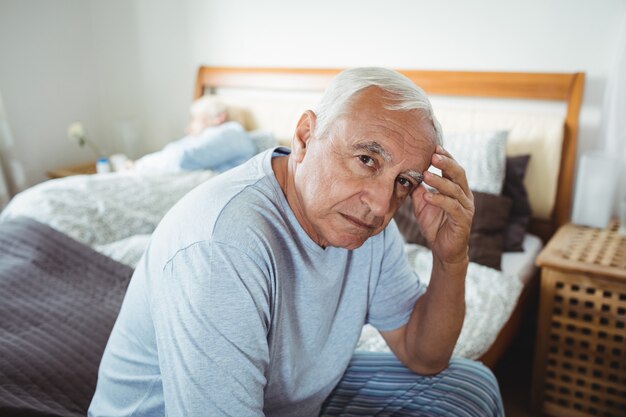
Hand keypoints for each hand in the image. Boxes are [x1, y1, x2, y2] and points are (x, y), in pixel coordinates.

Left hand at [410, 145, 473, 264]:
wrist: (444, 250)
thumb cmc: (435, 225)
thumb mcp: (423, 204)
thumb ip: (418, 189)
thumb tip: (407, 173)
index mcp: (457, 189)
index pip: (453, 168)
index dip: (445, 157)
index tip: (433, 146)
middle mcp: (464, 196)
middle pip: (459, 174)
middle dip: (446, 163)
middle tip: (433, 155)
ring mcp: (466, 208)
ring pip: (455, 190)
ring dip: (440, 181)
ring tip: (425, 174)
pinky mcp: (463, 221)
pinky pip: (453, 208)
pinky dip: (440, 200)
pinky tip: (428, 196)